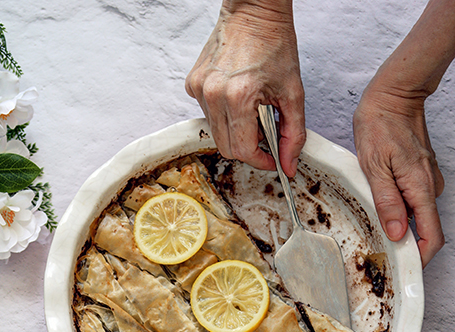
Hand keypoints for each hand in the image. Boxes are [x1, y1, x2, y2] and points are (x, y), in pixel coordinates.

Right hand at [185, 3, 305, 175]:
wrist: (254, 11)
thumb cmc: (273, 42)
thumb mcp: (293, 93)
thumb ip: (293, 133)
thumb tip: (288, 163)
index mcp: (239, 96)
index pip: (243, 151)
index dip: (261, 160)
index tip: (271, 158)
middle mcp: (214, 94)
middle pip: (226, 147)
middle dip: (247, 148)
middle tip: (263, 133)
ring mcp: (200, 88)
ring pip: (216, 132)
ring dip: (235, 130)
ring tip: (251, 108)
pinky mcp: (193, 83)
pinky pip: (206, 114)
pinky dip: (222, 113)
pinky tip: (235, 96)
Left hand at [353, 83, 444, 267]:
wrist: (394, 94)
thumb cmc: (381, 124)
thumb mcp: (375, 166)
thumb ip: (387, 202)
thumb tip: (398, 232)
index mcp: (420, 188)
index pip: (431, 237)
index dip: (420, 259)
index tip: (404, 269)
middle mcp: (429, 187)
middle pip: (424, 230)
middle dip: (405, 244)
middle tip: (378, 250)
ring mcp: (427, 181)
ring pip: (417, 215)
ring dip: (400, 224)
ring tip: (374, 221)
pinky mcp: (421, 175)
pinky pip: (413, 201)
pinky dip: (399, 208)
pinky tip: (380, 201)